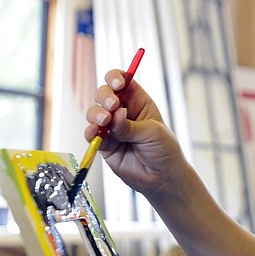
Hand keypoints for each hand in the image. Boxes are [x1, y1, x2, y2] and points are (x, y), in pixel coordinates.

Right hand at [84, 69, 187, 195]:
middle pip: (104, 94)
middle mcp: (123, 111)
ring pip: (94, 112)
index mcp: (138, 101)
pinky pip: (91, 134)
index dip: (115, 78)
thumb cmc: (164, 149)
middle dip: (104, 97)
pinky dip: (90, 131)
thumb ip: (129, 125)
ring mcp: (112, 127)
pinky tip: (95, 132)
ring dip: (96, 114)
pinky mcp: (104, 143)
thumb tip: (113, 116)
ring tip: (105, 122)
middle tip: (112, 107)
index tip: (117, 84)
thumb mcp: (152, 132)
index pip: (122, 81)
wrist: (162, 177)